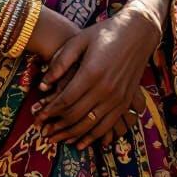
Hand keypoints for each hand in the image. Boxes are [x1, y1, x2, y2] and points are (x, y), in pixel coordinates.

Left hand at [34, 4, 160, 149]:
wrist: (138, 32)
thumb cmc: (105, 32)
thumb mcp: (79, 40)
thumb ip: (60, 62)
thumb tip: (42, 86)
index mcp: (91, 73)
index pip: (65, 100)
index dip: (49, 111)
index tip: (38, 117)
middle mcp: (105, 89)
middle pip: (76, 115)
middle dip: (57, 125)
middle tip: (43, 131)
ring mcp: (117, 98)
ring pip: (90, 125)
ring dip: (71, 134)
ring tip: (56, 139)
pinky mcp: (125, 103)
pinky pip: (106, 126)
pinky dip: (91, 137)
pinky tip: (79, 143)